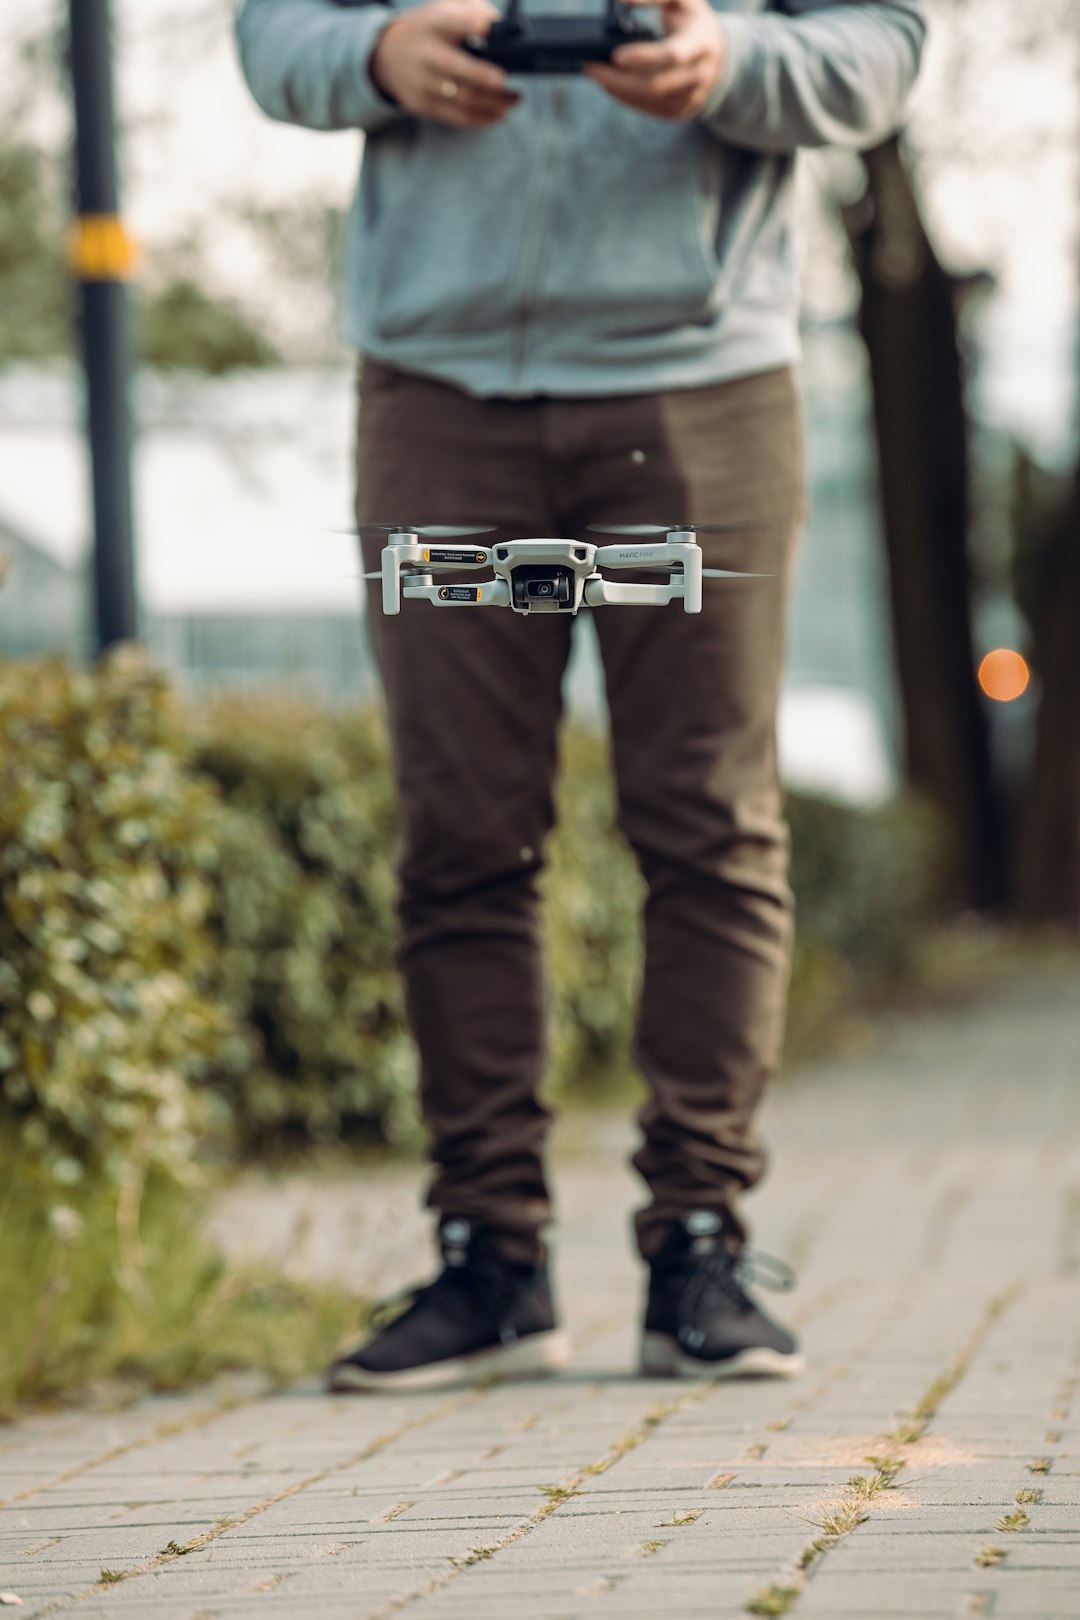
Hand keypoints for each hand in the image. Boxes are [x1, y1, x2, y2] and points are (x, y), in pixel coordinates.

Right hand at [370, 0, 519, 129]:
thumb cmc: (429, 31)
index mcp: (434, 24)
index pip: (452, 21)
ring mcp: (424, 84)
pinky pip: (459, 117)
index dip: (471, 24)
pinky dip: (484, 118)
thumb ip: (472, 10)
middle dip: (487, 77)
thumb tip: (500, 25)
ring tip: (513, 99)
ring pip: (465, 99)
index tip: (487, 29)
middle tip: (508, 82)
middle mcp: (426, 54)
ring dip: (495, 103)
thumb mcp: (445, 9)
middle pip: (459, 68)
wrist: (387, 56)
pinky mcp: (425, 106)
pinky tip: (500, 113)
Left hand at [585, 0, 725, 120]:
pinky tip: (612, 86)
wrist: (715, 48)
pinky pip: (650, 110)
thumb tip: (621, 0)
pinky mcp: (682, 111)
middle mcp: (700, 74)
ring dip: (618, 90)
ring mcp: (693, 97)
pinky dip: (627, 99)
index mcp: (700, 42)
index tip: (616, 55)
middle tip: (590, 68)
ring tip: (596, 74)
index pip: (672, 55)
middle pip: (655, 86)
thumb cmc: (689, 17)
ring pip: (650, 102)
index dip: (644, 57)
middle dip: (618, 80)